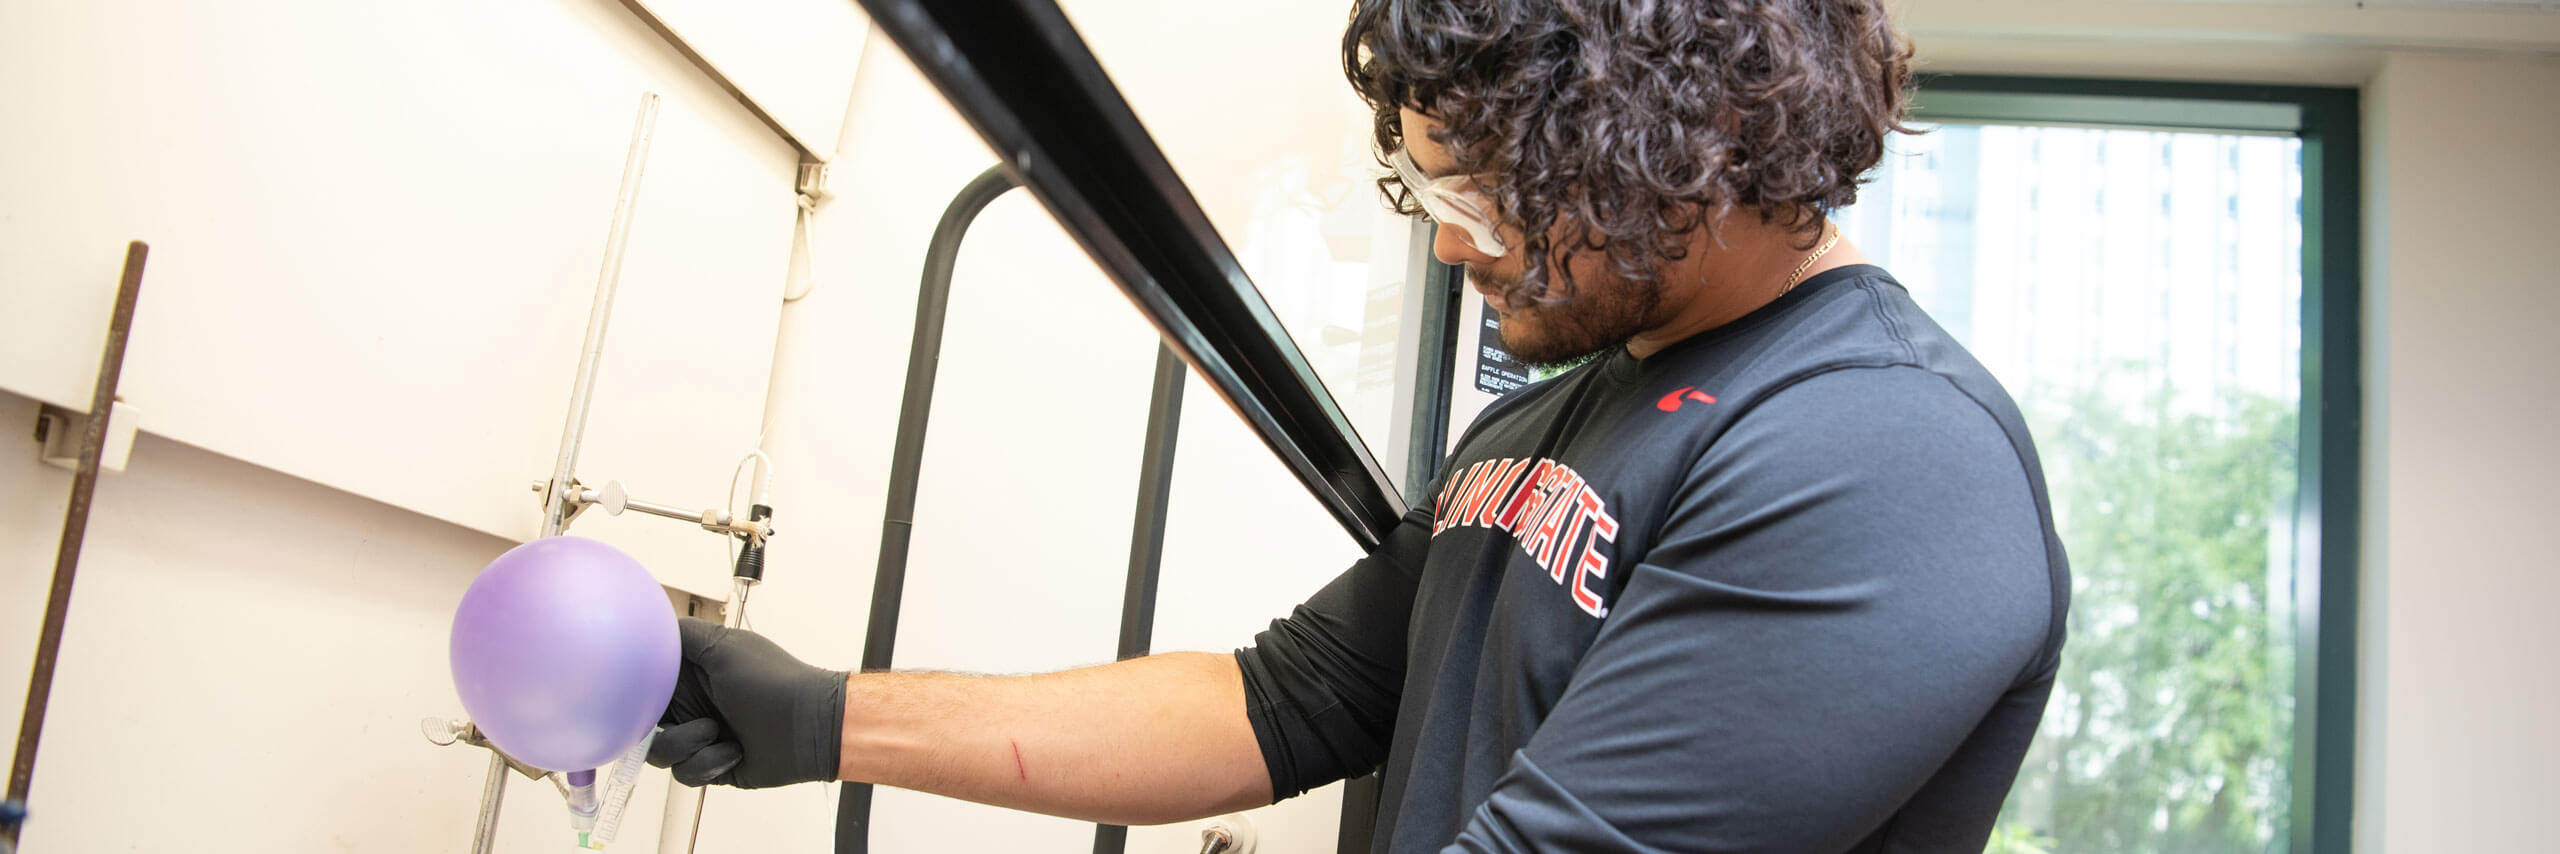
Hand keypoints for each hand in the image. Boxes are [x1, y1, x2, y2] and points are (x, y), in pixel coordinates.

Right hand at [648, 617, 846, 787]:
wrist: (810, 729)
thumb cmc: (777, 684)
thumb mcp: (725, 648)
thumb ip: (684, 635)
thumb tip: (653, 625)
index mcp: (692, 673)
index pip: (646, 682)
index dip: (638, 691)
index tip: (639, 695)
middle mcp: (693, 703)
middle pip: (645, 721)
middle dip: (659, 724)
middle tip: (679, 718)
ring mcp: (700, 735)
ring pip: (661, 751)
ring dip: (687, 744)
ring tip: (716, 733)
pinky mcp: (709, 764)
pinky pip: (685, 772)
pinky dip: (708, 763)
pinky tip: (734, 751)